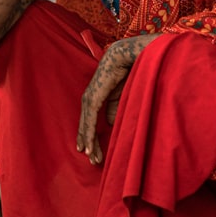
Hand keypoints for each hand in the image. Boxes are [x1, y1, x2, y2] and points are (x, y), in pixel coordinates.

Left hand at [76, 34, 157, 164]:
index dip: (92, 137)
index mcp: (96, 96)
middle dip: (90, 143)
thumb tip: (109, 122)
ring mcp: (90, 97)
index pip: (91, 121)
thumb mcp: (122, 96)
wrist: (129, 56)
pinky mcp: (93, 97)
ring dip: (89, 142)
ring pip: (86, 125)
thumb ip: (115, 109)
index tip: (94, 153)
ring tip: (92, 158)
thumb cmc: (128, 72)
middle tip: (94, 160)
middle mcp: (90, 97)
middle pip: (87, 125)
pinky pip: (89, 119)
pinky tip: (88, 147)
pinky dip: (88, 134)